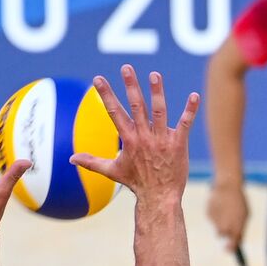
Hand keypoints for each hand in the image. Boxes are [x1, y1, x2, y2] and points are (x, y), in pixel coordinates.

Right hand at [71, 64, 199, 203]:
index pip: (114, 112)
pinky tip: (194, 96)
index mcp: (129, 139)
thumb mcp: (112, 171)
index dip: (106, 95)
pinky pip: (185, 124)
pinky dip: (190, 110)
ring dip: (157, 92)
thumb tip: (71, 159)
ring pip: (159, 111)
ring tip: (155, 74)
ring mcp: (162, 140)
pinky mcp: (178, 144)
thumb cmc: (136, 183)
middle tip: (126, 67)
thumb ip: (92, 161)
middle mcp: (144, 136)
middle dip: (131, 86)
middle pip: (136, 106)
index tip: (98, 79)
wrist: (159, 198)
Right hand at [207, 181, 248, 251]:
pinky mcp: (209, 214)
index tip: (228, 249)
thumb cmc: (239, 201)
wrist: (228, 186)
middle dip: (224, 231)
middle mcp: (225, 226)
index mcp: (237, 228)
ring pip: (216, 225)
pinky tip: (219, 204)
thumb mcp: (245, 215)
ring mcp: (216, 220)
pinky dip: (215, 213)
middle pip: (222, 234)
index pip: (233, 244)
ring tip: (225, 209)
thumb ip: (241, 229)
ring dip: (220, 221)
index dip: (230, 248)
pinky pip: (212, 218)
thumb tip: (237, 241)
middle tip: (227, 223)